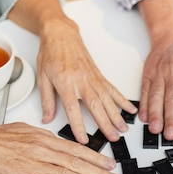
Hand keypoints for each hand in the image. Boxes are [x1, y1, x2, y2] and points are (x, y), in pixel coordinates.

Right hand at [0, 123, 121, 173]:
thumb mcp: (25, 130)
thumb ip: (45, 139)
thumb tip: (59, 144)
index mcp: (44, 139)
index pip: (77, 150)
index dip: (96, 158)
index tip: (110, 164)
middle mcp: (43, 151)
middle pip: (78, 162)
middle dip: (99, 172)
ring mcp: (36, 166)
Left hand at [36, 18, 136, 141]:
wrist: (61, 34)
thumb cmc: (51, 53)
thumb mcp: (42, 78)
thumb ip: (46, 101)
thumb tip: (46, 119)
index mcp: (65, 83)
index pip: (73, 109)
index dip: (79, 126)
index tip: (83, 139)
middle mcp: (82, 81)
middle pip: (96, 106)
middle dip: (106, 124)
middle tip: (113, 137)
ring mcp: (93, 78)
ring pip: (108, 99)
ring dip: (117, 115)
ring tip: (123, 128)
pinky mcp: (99, 76)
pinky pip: (113, 90)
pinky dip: (123, 101)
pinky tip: (130, 110)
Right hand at [140, 38, 172, 139]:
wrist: (171, 37)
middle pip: (172, 99)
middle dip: (171, 118)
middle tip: (171, 134)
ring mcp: (159, 74)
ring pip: (157, 96)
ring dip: (155, 114)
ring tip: (156, 129)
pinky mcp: (148, 75)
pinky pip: (145, 91)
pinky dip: (144, 105)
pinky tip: (144, 117)